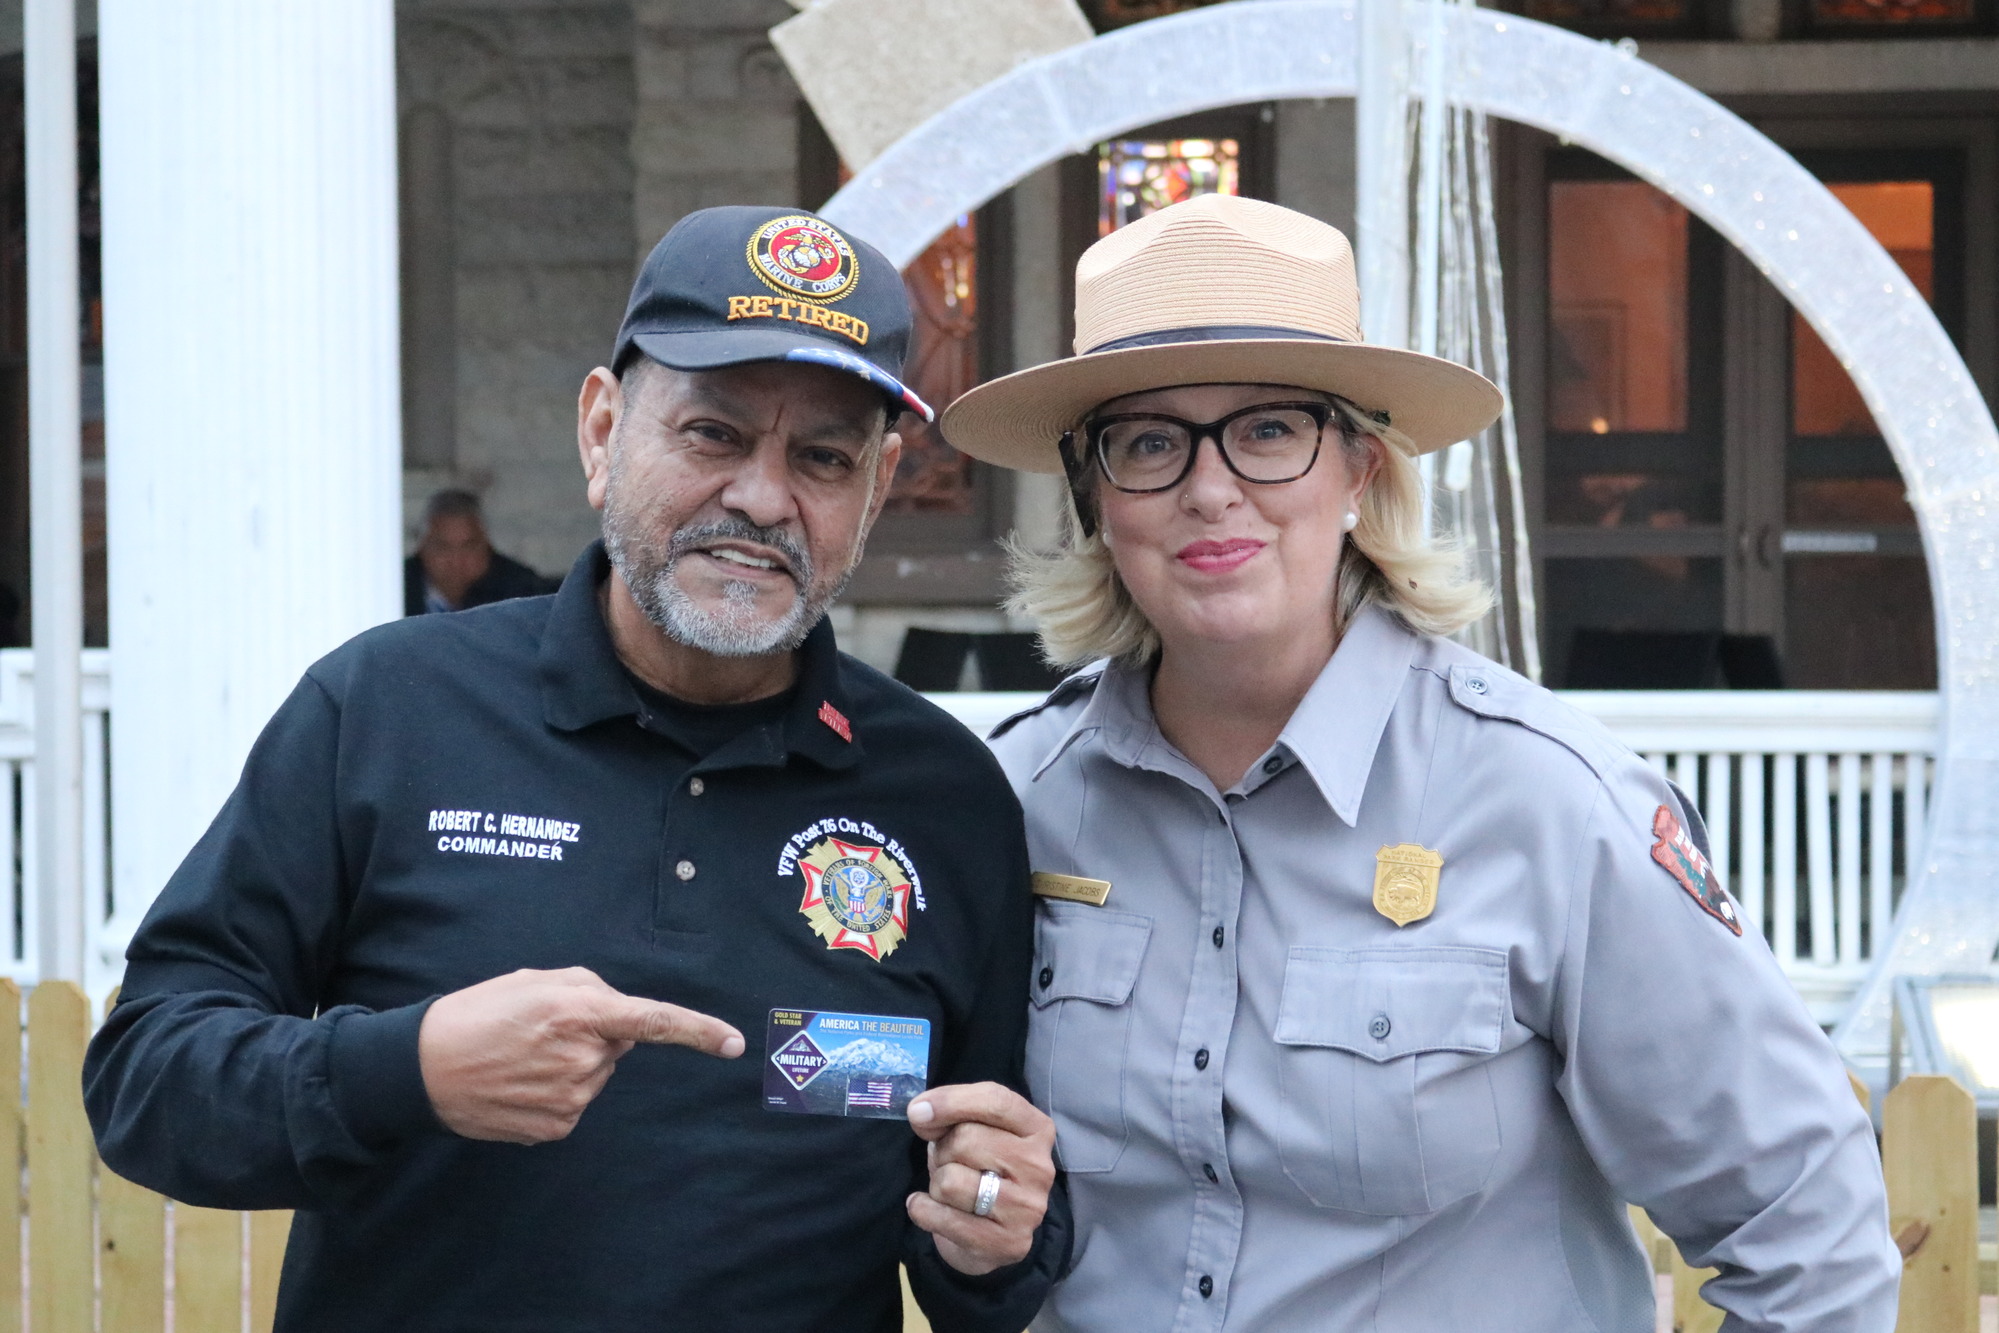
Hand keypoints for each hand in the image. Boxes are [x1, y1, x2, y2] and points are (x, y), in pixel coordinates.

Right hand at [417, 967, 743, 1143]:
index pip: (652, 1021)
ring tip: (522, 1055)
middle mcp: (581, 1058)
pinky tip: (520, 1082)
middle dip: (591, 1034)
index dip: (698, 1031)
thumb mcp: (534, 980)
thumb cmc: (478, 1014)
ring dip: (572, 1063)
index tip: (734, 1043)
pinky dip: (555, 1091)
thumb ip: (589, 988)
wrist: (422, 1068)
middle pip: (617, 1045)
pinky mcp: (555, 1127)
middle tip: (539, 1029)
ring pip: (596, 1075)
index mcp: (579, 1012)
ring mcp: (570, 1098)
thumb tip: (621, 1018)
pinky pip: (575, 1103)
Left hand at [904, 1082, 1055, 1275]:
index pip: (996, 1101)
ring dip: (937, 1184)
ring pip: (950, 1181)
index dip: (951, 1101)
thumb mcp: (972, 1131)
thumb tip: (921, 1114)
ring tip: (950, 1191)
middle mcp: (1039, 1167)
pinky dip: (923, 1210)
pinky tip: (932, 1210)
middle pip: (966, 1140)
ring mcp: (1027, 1208)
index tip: (917, 1111)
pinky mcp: (1008, 1243)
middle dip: (942, 1150)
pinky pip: (941, 1217)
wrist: (993, 1237)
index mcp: (1036, 1129)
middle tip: (950, 1163)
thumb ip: (951, 1115)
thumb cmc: (979, 1170)